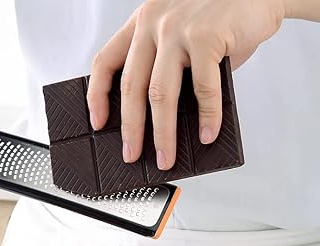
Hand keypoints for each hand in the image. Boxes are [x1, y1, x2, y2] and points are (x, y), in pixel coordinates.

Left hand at [87, 0, 284, 169]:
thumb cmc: (223, 13)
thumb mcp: (181, 31)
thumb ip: (167, 65)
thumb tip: (162, 118)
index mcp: (142, 22)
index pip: (105, 62)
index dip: (97, 96)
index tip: (97, 123)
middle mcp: (154, 23)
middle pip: (131, 88)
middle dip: (131, 129)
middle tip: (131, 155)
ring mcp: (178, 29)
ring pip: (161, 94)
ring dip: (163, 134)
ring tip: (166, 158)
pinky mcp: (207, 36)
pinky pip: (203, 88)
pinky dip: (207, 117)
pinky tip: (207, 135)